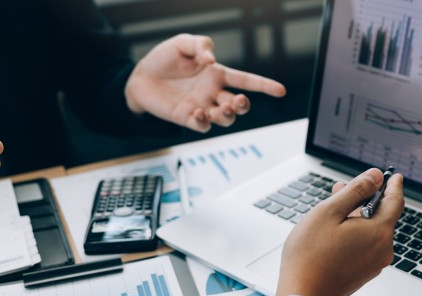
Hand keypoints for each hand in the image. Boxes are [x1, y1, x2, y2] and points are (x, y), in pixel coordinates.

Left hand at [125, 34, 285, 132]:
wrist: (140, 76)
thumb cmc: (164, 59)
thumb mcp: (182, 42)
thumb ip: (201, 44)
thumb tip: (211, 60)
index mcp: (218, 74)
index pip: (247, 80)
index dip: (265, 86)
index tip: (281, 91)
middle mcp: (213, 93)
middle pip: (240, 105)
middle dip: (244, 105)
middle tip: (237, 101)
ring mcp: (202, 107)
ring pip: (226, 118)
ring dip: (227, 115)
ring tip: (217, 108)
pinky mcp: (187, 118)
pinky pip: (202, 126)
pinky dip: (203, 122)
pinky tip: (197, 112)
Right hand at [275, 168, 404, 295]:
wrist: (303, 293)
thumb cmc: (311, 255)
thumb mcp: (330, 211)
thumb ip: (355, 190)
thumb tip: (376, 176)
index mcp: (379, 232)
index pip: (395, 201)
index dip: (393, 185)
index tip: (393, 176)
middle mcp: (382, 249)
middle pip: (381, 215)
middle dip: (365, 198)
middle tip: (349, 186)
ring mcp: (374, 263)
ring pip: (370, 230)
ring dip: (356, 215)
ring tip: (334, 205)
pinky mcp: (363, 272)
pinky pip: (365, 244)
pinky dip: (355, 231)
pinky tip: (335, 227)